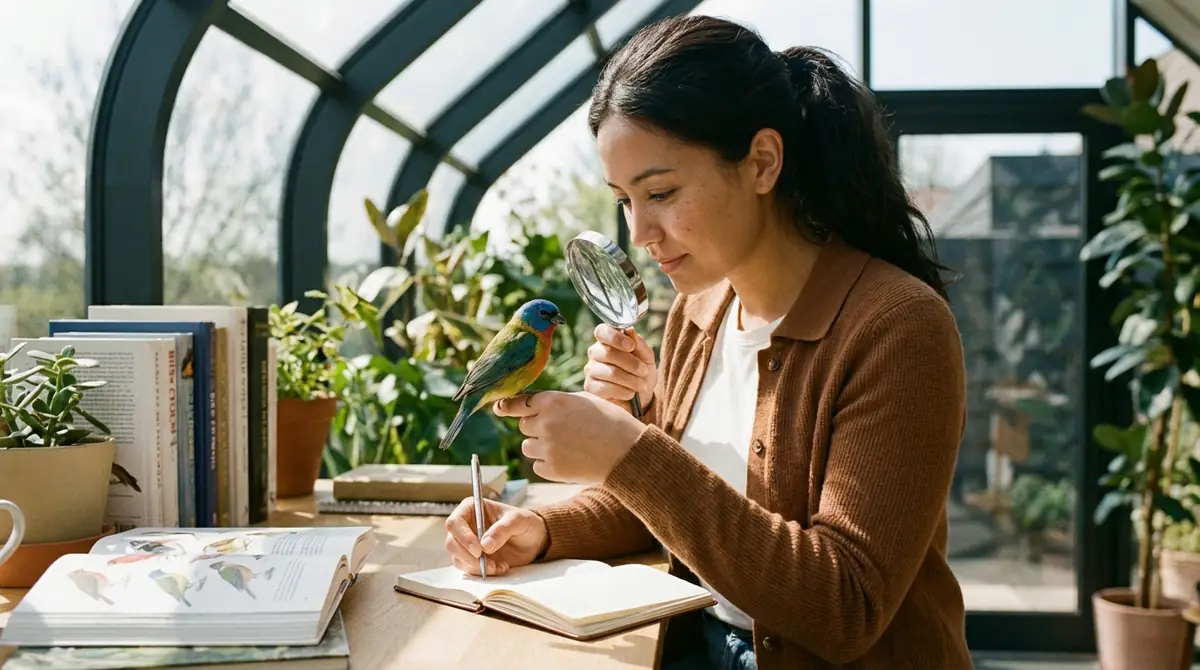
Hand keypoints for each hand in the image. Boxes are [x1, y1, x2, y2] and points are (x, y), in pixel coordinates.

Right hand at [444, 498, 547, 575]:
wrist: (534, 540)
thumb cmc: (525, 523)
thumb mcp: (518, 520)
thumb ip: (502, 529)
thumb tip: (484, 545)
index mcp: (472, 509)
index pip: (455, 522)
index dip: (463, 537)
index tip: (478, 550)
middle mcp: (465, 526)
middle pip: (452, 543)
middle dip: (468, 556)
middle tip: (487, 563)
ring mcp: (467, 544)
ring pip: (458, 559)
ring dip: (476, 567)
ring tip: (498, 566)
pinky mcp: (473, 559)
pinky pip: (469, 569)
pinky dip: (483, 572)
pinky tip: (501, 568)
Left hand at [494, 391, 645, 483]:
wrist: (628, 450)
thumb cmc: (608, 421)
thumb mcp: (581, 400)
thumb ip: (552, 402)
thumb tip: (525, 406)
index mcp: (551, 401)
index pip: (517, 404)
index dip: (509, 407)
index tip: (500, 409)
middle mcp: (545, 423)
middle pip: (524, 426)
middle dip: (536, 428)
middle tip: (561, 430)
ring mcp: (547, 447)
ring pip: (528, 447)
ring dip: (541, 447)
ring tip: (569, 446)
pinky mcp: (551, 469)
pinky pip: (538, 465)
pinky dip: (549, 464)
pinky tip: (571, 459)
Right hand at [584, 324, 656, 412]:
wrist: (643, 398)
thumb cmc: (643, 374)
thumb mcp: (647, 358)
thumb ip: (639, 344)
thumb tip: (629, 330)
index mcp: (607, 340)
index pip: (602, 331)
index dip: (616, 337)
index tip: (631, 346)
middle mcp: (595, 353)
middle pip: (607, 352)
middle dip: (630, 363)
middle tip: (644, 371)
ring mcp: (591, 370)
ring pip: (610, 372)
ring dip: (631, 380)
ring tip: (641, 385)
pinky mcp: (590, 387)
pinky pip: (605, 388)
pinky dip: (623, 391)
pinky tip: (630, 394)